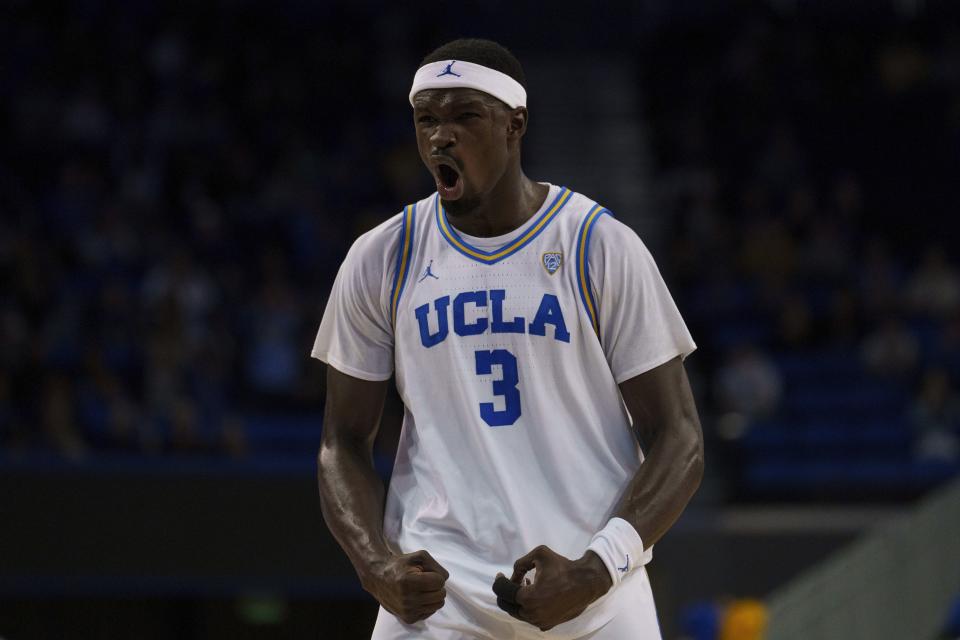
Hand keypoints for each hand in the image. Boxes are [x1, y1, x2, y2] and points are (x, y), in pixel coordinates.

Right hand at [363, 550, 448, 624]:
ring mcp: (407, 611)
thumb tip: (444, 580)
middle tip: (424, 581)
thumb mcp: (419, 556)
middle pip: (441, 595)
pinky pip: (431, 611)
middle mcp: (407, 599)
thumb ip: (436, 566)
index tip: (425, 573)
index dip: (435, 575)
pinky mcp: (408, 618)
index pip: (439, 582)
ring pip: (438, 605)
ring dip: (433, 595)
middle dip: (436, 586)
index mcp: (408, 581)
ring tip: (420, 589)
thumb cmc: (402, 565)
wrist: (379, 578)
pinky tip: (416, 597)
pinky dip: (427, 603)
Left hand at [492, 545, 612, 630]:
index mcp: (527, 598)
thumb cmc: (563, 567)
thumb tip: (513, 575)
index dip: (499, 581)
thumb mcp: (539, 554)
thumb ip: (520, 563)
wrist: (586, 583)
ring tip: (526, 585)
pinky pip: (530, 617)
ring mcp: (539, 622)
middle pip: (506, 605)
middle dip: (506, 591)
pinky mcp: (548, 625)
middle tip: (511, 580)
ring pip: (518, 612)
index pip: (502, 592)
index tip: (500, 574)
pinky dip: (528, 607)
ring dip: (517, 599)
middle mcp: (531, 614)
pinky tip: (535, 596)